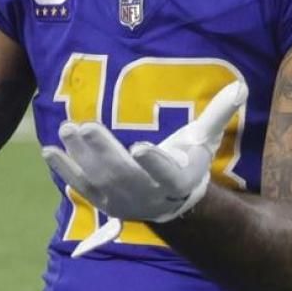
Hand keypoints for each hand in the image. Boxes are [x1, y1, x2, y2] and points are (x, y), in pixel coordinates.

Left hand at [41, 80, 246, 257]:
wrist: (172, 204)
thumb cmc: (187, 163)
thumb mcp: (204, 141)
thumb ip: (218, 114)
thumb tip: (242, 86)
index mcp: (178, 181)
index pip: (166, 173)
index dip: (153, 162)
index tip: (140, 147)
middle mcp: (149, 197)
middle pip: (124, 175)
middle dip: (103, 151)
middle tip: (85, 126)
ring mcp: (122, 202)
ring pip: (99, 180)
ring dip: (80, 155)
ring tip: (67, 127)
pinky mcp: (102, 202)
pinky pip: (80, 186)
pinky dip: (64, 169)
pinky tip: (49, 151)